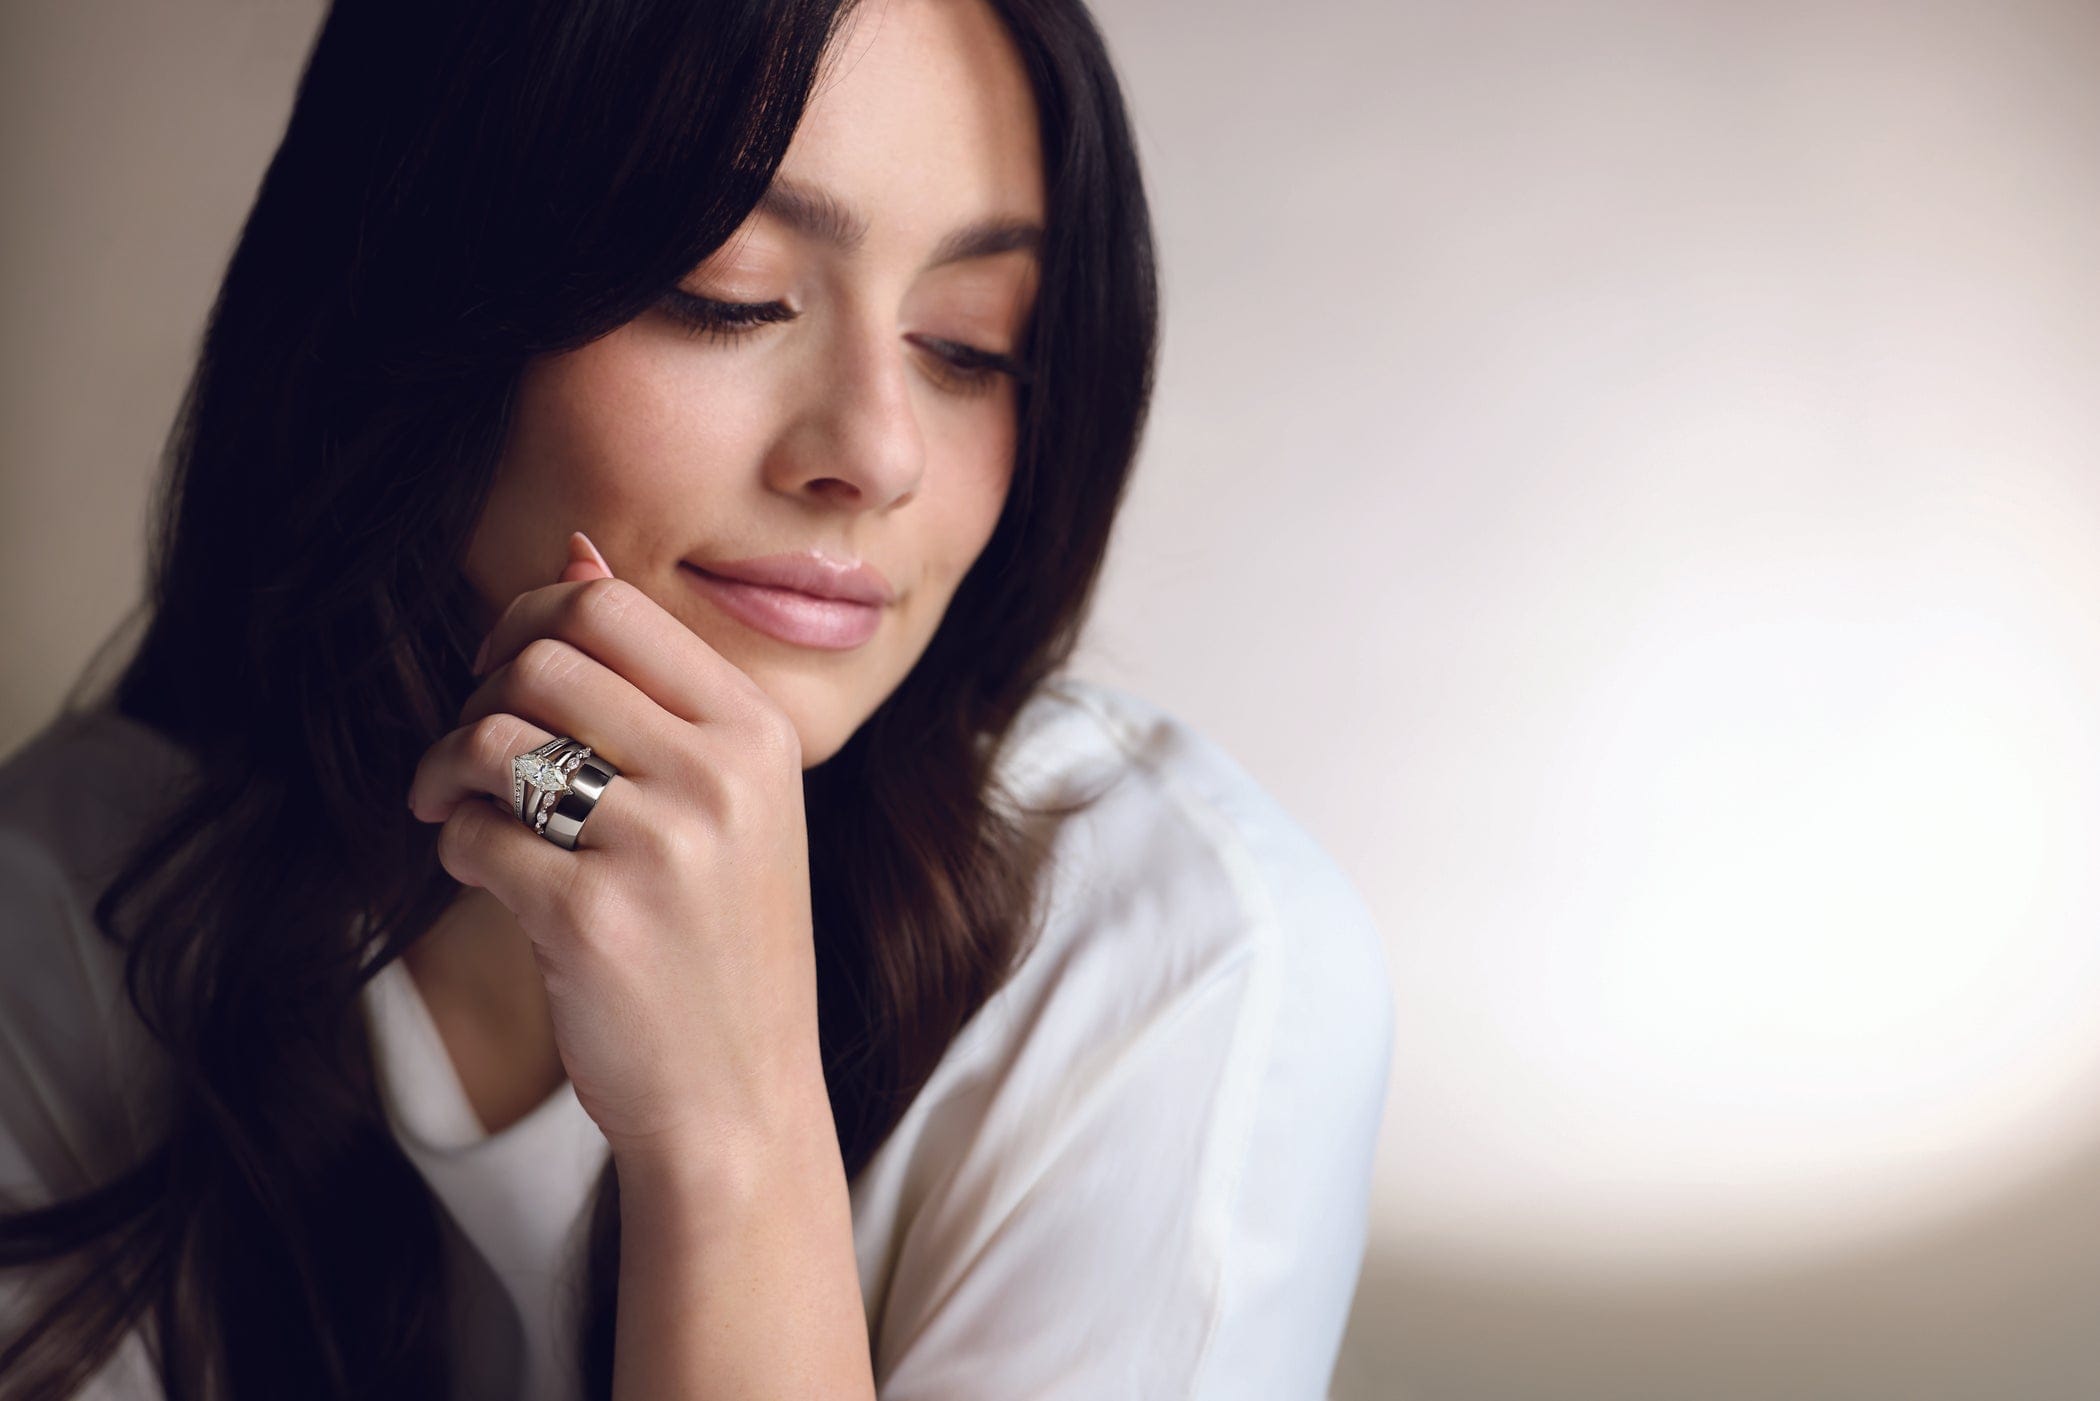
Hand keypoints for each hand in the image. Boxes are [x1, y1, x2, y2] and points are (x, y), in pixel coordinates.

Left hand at [407, 531, 826, 1175]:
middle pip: (542, 660)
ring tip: (454, 813)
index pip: (611, 611)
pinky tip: (488, 881)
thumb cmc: (721, 942)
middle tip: (469, 759)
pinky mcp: (592, 918)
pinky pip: (471, 838)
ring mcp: (662, 846)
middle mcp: (721, 776)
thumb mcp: (730, 800)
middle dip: (478, 698)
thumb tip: (574, 553)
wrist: (738, 1096)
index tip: (500, 676)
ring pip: (494, 740)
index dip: (529, 623)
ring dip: (446, 772)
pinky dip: (455, 851)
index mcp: (758, 733)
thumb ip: (658, 682)